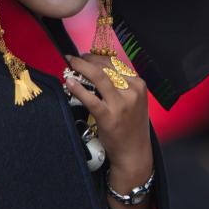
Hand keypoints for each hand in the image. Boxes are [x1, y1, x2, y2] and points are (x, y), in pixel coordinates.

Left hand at [64, 54, 153, 208]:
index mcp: (139, 85)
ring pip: (98, 77)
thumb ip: (121, 85)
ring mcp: (121, 104)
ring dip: (81, 67)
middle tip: (73, 58)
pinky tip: (69, 82)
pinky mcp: (109, 116)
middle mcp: (132, 91)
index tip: (85, 55)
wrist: (134, 152)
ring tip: (70, 64)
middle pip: (106, 67)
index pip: (115, 63)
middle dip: (87, 59)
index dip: (97, 57)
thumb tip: (97, 69)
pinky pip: (90, 98)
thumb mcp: (133, 101)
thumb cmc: (131, 126)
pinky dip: (78, 88)